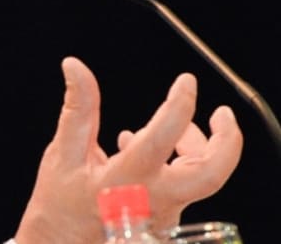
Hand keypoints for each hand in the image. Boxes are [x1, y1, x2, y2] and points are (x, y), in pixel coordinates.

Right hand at [14, 57, 242, 243]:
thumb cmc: (60, 203)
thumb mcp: (63, 152)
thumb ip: (78, 107)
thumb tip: (75, 67)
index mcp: (125, 180)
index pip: (163, 136)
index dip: (180, 103)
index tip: (185, 83)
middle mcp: (153, 200)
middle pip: (210, 173)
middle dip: (226, 140)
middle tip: (222, 113)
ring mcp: (165, 213)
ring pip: (203, 179)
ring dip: (201, 147)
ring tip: (181, 128)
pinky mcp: (168, 219)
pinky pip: (188, 187)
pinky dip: (181, 162)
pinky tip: (155, 149)